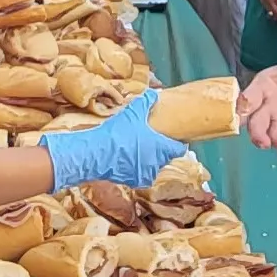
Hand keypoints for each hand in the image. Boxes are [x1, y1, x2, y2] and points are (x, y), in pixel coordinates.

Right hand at [43, 90, 179, 187]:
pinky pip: (141, 175)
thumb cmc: (118, 132)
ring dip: (150, 160)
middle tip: (151, 141)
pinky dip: (138, 169)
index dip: (176, 143)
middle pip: (166, 157)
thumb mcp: (133, 112)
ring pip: (154, 167)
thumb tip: (154, 94)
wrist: (97, 153)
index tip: (170, 138)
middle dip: (161, 151)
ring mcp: (146, 174)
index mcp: (161, 147)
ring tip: (139, 150)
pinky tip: (129, 160)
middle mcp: (157, 163)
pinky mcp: (135, 182)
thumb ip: (146, 102)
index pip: (179, 148)